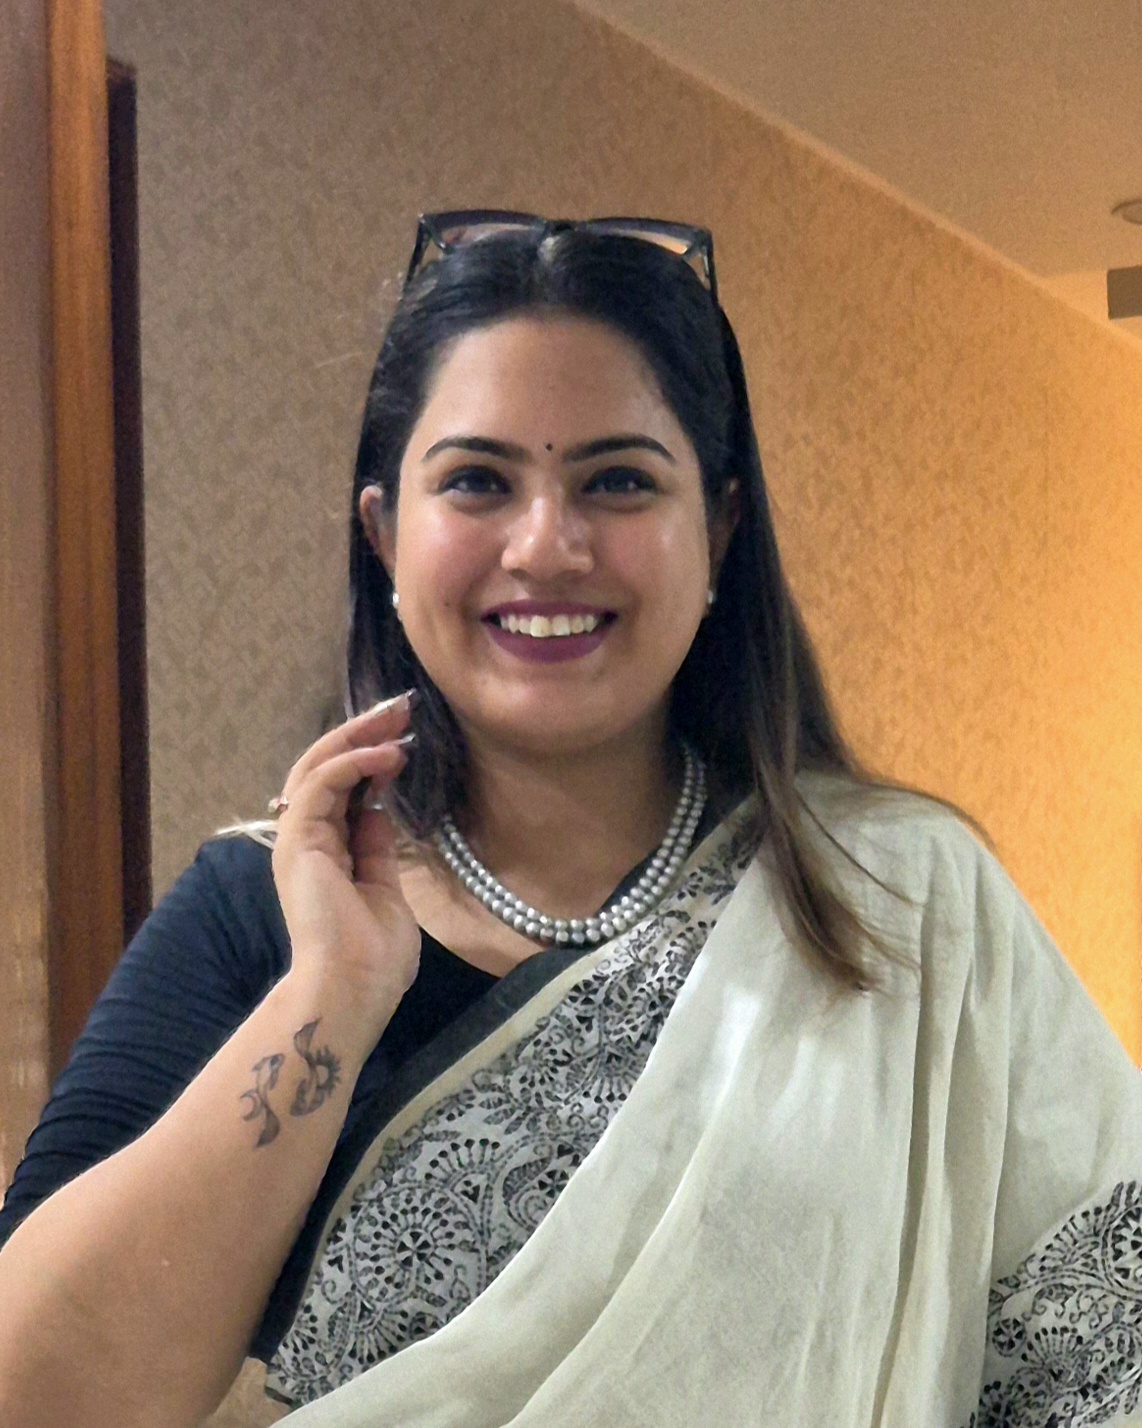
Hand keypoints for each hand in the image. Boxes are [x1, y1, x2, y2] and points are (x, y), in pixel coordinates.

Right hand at [269, 693, 421, 1020]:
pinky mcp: (299, 841)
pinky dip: (353, 761)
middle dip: (364, 732)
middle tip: (401, 707)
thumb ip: (377, 849)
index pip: (343, 788)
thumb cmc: (374, 957)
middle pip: (327, 767)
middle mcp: (307, 840)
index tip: (406, 735)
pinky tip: (388, 754)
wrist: (353, 989)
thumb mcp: (386, 890)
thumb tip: (379, 811)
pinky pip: (320, 783)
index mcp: (326, 853)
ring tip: (397, 717)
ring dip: (358, 735)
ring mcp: (298, 839)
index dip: (372, 757)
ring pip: (317, 765)